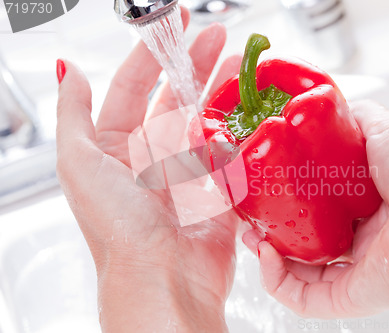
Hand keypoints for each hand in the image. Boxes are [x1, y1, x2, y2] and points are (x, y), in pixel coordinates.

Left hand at [56, 11, 241, 331]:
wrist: (164, 278)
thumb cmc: (118, 227)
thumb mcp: (77, 164)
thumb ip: (72, 114)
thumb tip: (70, 72)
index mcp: (115, 148)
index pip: (132, 88)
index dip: (151, 55)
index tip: (171, 27)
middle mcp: (150, 158)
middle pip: (174, 99)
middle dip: (194, 65)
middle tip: (216, 39)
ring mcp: (186, 172)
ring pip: (205, 121)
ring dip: (221, 93)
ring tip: (240, 67)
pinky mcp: (217, 190)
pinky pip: (229, 152)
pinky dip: (238, 131)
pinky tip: (247, 111)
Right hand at [243, 101, 388, 320]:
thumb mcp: (378, 125)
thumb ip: (350, 117)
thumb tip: (320, 109)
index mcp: (363, 203)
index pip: (315, 206)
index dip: (286, 200)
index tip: (262, 189)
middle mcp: (359, 238)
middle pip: (304, 241)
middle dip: (272, 231)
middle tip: (251, 218)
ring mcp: (354, 270)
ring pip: (299, 272)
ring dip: (268, 257)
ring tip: (252, 237)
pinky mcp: (350, 295)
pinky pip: (304, 299)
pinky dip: (277, 282)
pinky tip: (266, 258)